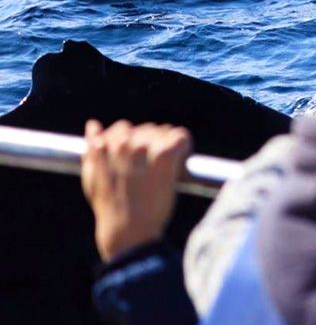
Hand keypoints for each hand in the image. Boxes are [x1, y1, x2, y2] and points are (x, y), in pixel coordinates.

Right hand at [81, 120, 191, 260]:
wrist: (127, 230)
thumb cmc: (110, 207)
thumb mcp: (91, 178)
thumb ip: (92, 151)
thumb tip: (93, 125)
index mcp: (104, 145)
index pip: (124, 128)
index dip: (134, 143)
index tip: (140, 160)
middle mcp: (123, 142)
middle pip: (147, 129)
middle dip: (153, 145)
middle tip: (155, 168)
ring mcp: (143, 148)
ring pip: (163, 132)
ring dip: (168, 146)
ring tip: (165, 168)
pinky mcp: (163, 156)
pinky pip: (180, 137)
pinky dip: (184, 147)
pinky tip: (180, 162)